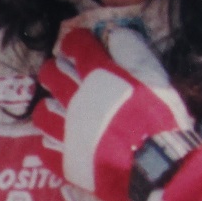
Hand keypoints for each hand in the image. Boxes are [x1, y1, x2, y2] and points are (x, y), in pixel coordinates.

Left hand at [30, 25, 184, 200]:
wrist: (156, 166)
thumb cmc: (159, 118)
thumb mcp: (153, 76)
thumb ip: (132, 52)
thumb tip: (114, 34)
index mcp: (97, 76)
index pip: (75, 46)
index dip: (75, 43)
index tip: (78, 47)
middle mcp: (75, 100)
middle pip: (49, 75)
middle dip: (53, 70)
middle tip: (61, 75)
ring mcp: (67, 132)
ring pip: (42, 113)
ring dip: (49, 107)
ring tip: (59, 110)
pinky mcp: (67, 162)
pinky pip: (46, 150)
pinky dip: (52, 144)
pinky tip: (62, 142)